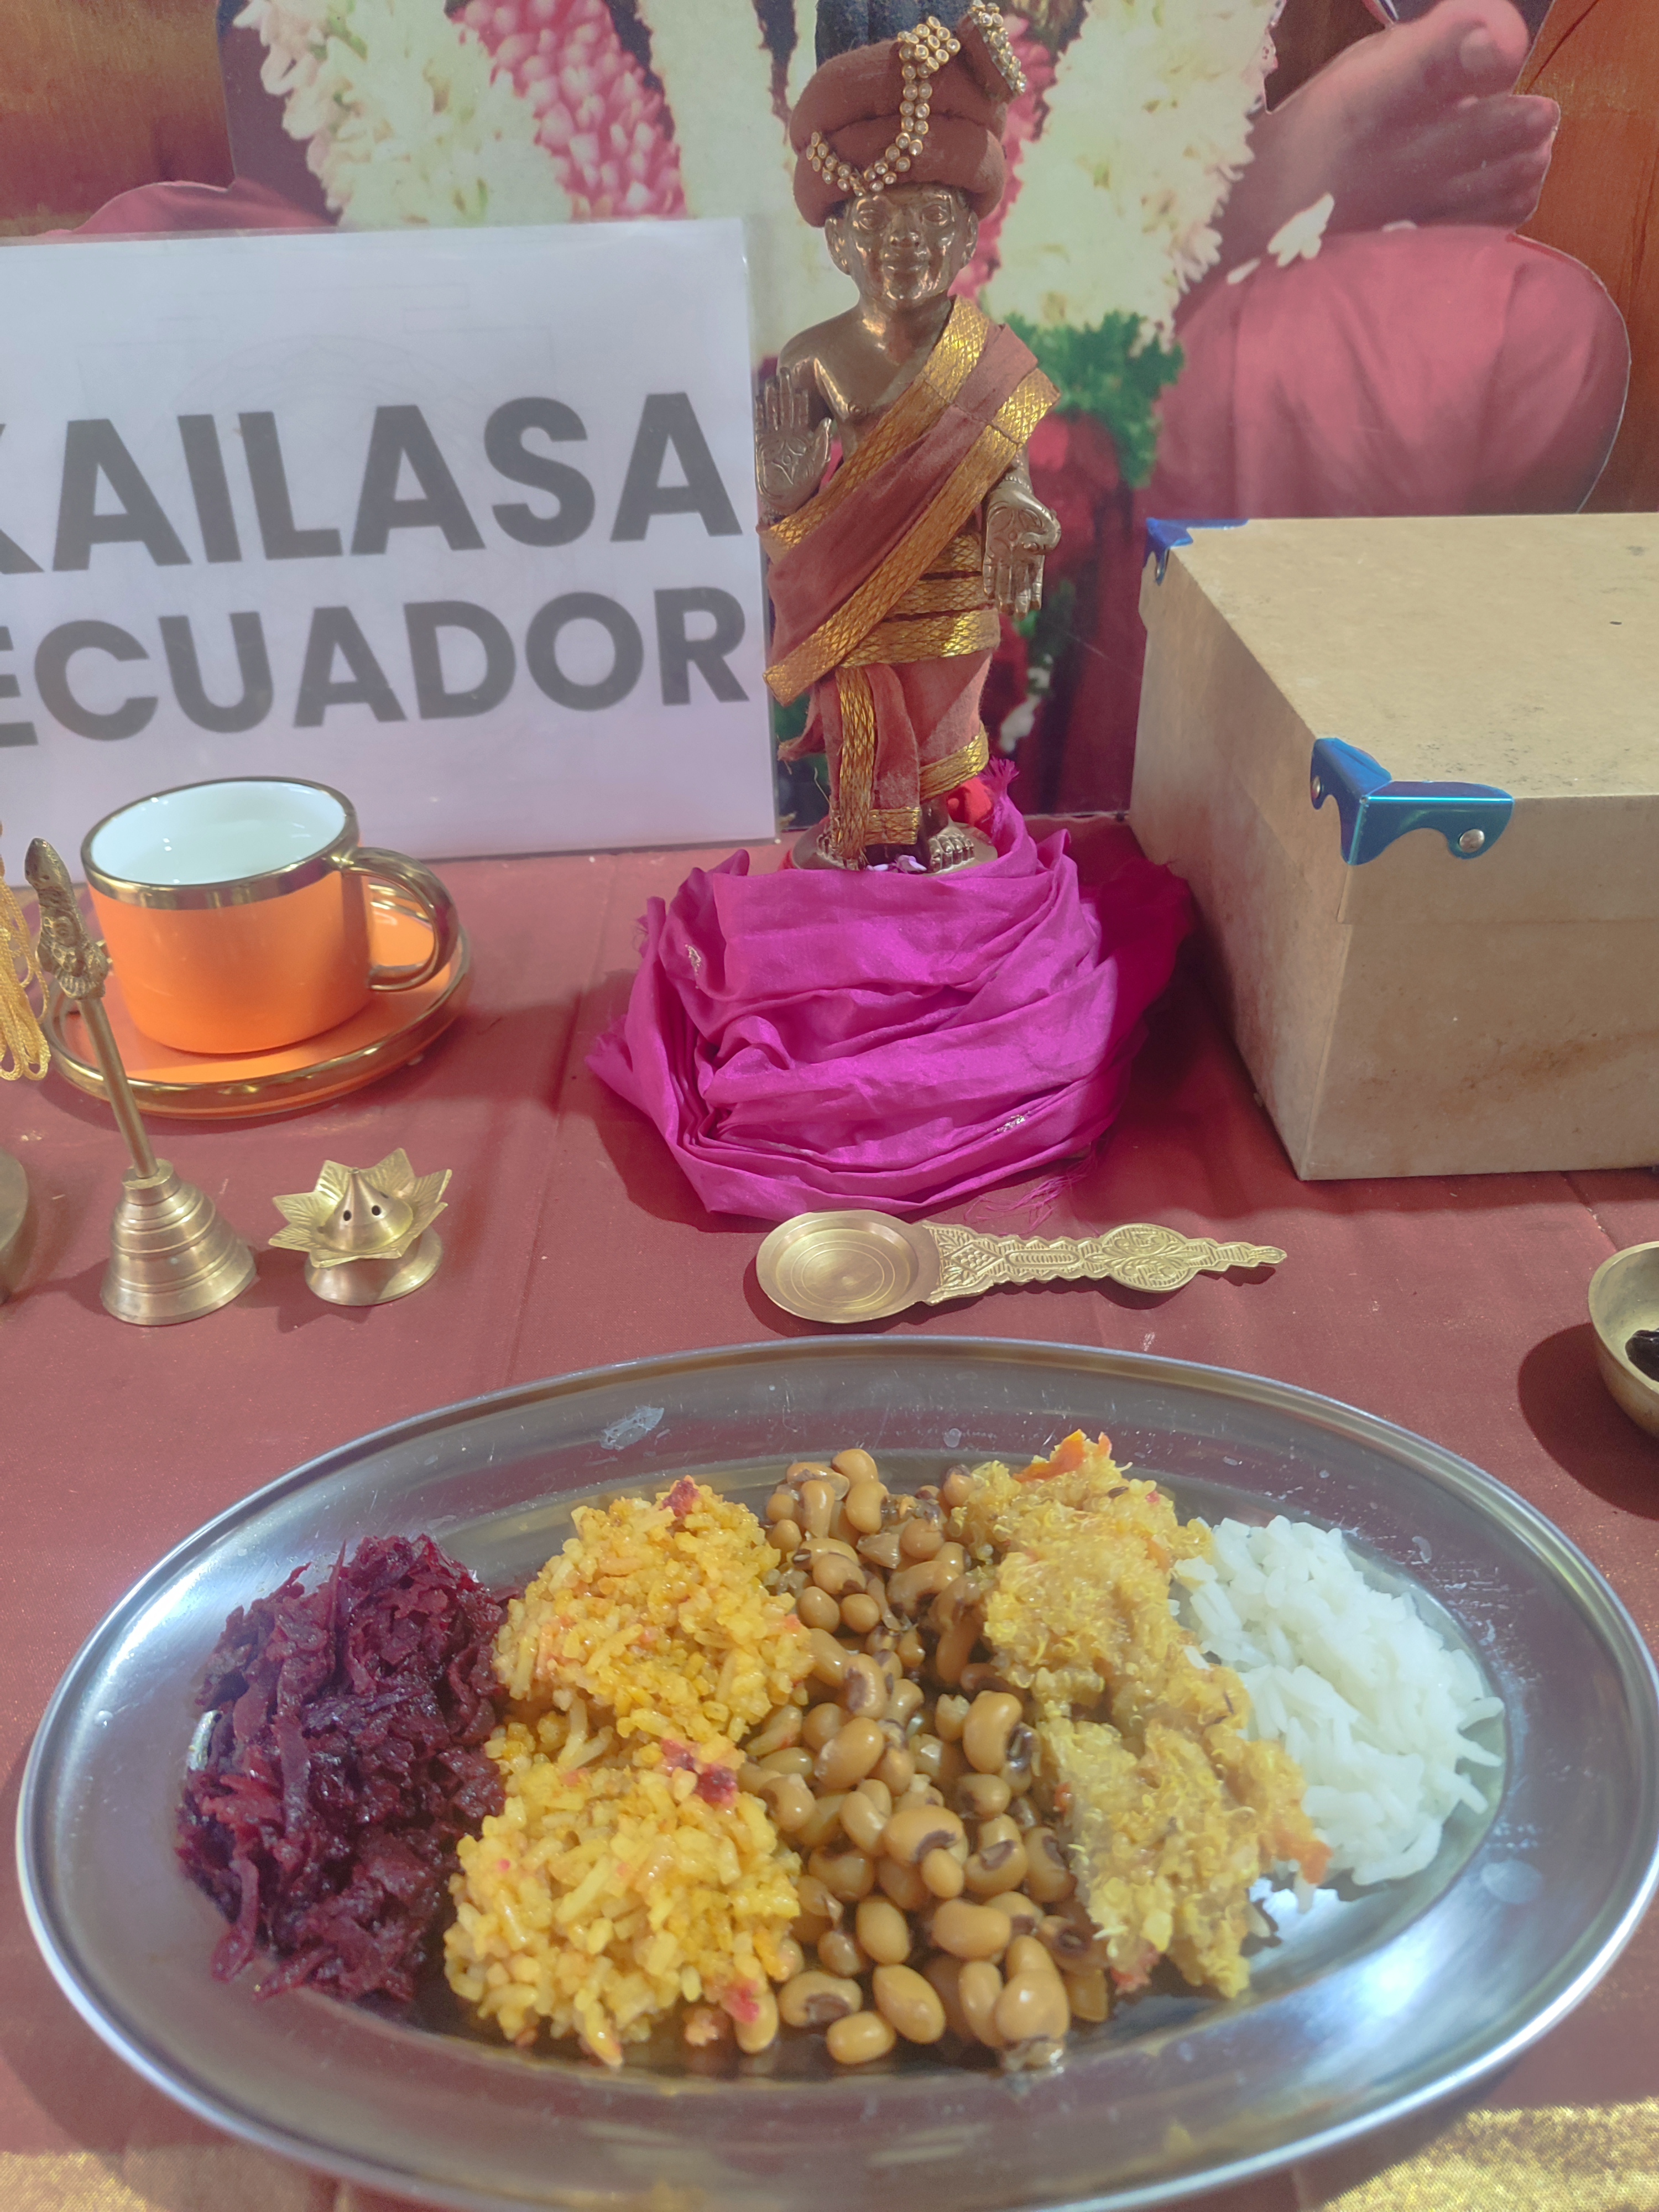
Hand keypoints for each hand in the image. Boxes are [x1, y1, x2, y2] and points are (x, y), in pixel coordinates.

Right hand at [755, 366, 831, 522]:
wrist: (786, 501)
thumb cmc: (806, 485)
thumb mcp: (819, 463)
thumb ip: (823, 442)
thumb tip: (827, 421)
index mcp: (803, 436)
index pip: (802, 412)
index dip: (801, 397)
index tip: (802, 382)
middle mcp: (788, 434)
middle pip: (786, 406)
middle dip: (786, 389)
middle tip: (786, 371)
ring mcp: (774, 438)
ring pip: (773, 412)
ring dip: (772, 396)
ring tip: (772, 380)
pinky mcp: (761, 445)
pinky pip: (760, 424)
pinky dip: (759, 411)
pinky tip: (759, 398)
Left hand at [983, 479, 1060, 618]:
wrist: (1013, 494)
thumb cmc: (1034, 511)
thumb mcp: (1051, 525)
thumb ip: (1047, 541)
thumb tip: (1028, 548)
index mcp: (1035, 559)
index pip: (1034, 582)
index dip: (1034, 595)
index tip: (1034, 607)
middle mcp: (1018, 562)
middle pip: (1018, 586)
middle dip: (1018, 601)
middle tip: (1018, 615)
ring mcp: (1004, 556)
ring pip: (1003, 581)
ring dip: (1003, 596)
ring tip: (1004, 610)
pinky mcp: (990, 548)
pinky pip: (988, 567)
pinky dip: (988, 580)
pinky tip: (989, 593)